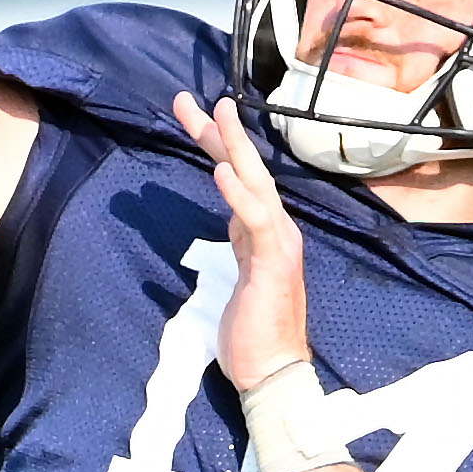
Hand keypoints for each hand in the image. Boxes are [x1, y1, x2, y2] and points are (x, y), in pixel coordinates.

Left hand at [173, 92, 310, 391]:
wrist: (274, 372)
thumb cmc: (252, 334)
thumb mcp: (236, 281)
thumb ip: (235, 249)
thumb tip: (225, 227)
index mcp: (264, 233)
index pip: (239, 179)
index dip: (217, 147)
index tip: (192, 117)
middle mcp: (276, 229)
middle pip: (247, 170)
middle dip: (221, 133)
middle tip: (195, 99)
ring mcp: (279, 243)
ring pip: (256, 183)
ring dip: (234, 147)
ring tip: (215, 113)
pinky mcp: (274, 263)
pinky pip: (257, 220)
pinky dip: (240, 193)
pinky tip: (224, 170)